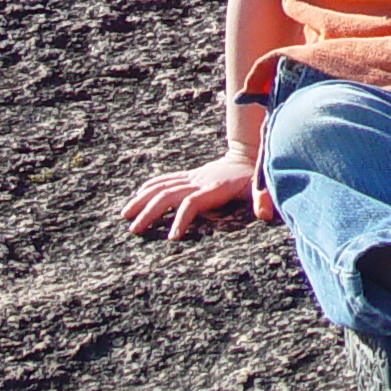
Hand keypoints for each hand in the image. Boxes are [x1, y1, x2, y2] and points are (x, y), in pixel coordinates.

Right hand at [120, 150, 270, 239]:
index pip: (192, 203)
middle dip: (149, 212)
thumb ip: (264, 198)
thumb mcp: (262, 184)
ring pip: (161, 186)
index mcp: (214, 188)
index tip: (171, 239)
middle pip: (168, 195)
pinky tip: (136, 197)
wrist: (249, 152)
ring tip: (124, 215)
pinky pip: (165, 179)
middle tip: (133, 230)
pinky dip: (149, 187)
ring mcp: (192, 177)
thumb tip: (266, 215)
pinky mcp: (189, 176)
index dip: (181, 219)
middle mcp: (199, 181)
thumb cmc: (255, 174)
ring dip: (142, 200)